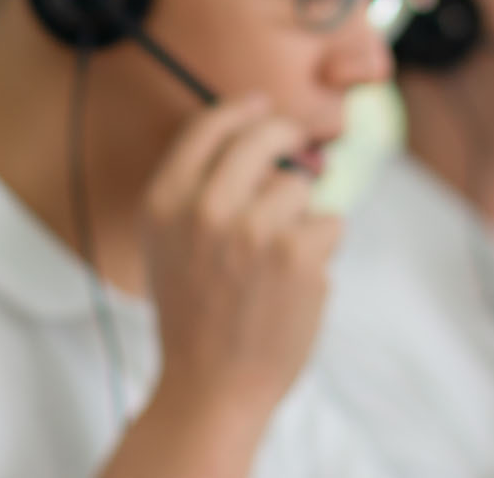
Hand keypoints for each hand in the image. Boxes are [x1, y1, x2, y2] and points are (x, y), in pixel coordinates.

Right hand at [139, 96, 339, 414]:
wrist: (210, 387)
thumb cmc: (194, 317)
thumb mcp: (166, 245)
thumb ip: (193, 191)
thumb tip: (249, 135)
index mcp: (164, 202)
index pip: (208, 127)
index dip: (242, 110)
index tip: (262, 106)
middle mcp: (204, 208)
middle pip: (263, 137)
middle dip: (288, 136)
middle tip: (301, 146)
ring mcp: (252, 229)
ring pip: (301, 187)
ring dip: (301, 216)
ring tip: (279, 261)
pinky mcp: (297, 254)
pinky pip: (329, 224)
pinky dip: (323, 252)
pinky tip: (297, 284)